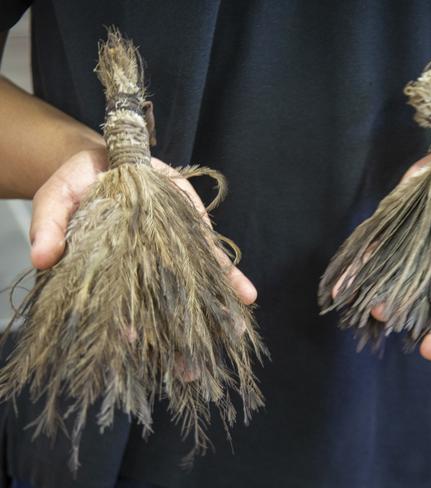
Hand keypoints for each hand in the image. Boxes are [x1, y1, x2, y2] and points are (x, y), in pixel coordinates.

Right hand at [29, 148, 256, 379]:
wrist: (111, 159)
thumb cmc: (77, 185)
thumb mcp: (57, 198)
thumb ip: (50, 225)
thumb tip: (40, 258)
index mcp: (106, 275)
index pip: (116, 310)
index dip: (124, 327)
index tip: (134, 344)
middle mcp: (141, 273)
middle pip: (161, 314)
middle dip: (178, 342)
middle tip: (191, 372)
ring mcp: (170, 256)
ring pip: (193, 292)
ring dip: (214, 316)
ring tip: (232, 338)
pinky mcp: (191, 235)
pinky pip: (213, 260)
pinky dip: (230, 279)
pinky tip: (248, 297)